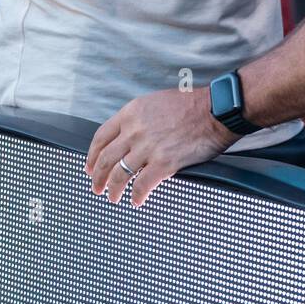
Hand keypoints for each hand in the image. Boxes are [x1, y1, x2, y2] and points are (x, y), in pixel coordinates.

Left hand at [85, 87, 232, 207]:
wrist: (215, 110)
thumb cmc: (191, 105)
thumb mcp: (156, 102)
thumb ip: (139, 118)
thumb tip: (130, 136)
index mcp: (132, 112)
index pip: (101, 137)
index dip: (91, 155)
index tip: (89, 166)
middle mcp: (135, 130)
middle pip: (105, 159)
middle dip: (97, 177)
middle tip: (96, 187)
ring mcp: (148, 147)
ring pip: (119, 174)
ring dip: (113, 189)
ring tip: (113, 197)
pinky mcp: (163, 163)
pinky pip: (141, 185)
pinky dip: (136, 196)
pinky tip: (136, 201)